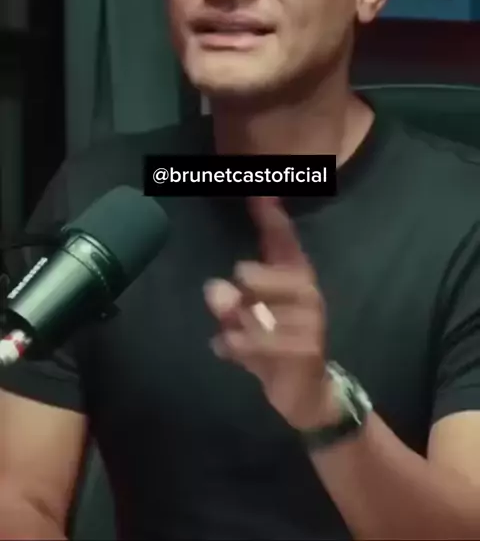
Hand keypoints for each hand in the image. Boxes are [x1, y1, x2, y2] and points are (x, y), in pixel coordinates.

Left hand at [204, 196, 332, 429]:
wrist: (306, 394)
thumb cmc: (274, 346)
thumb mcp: (249, 319)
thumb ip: (229, 302)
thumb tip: (214, 289)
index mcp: (294, 278)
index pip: (282, 242)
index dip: (271, 218)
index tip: (259, 192)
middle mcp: (307, 293)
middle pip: (265, 277)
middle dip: (249, 286)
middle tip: (237, 299)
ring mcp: (310, 321)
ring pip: (258, 314)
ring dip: (236, 325)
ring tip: (228, 334)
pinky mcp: (307, 349)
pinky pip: (263, 342)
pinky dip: (238, 346)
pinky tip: (225, 348)